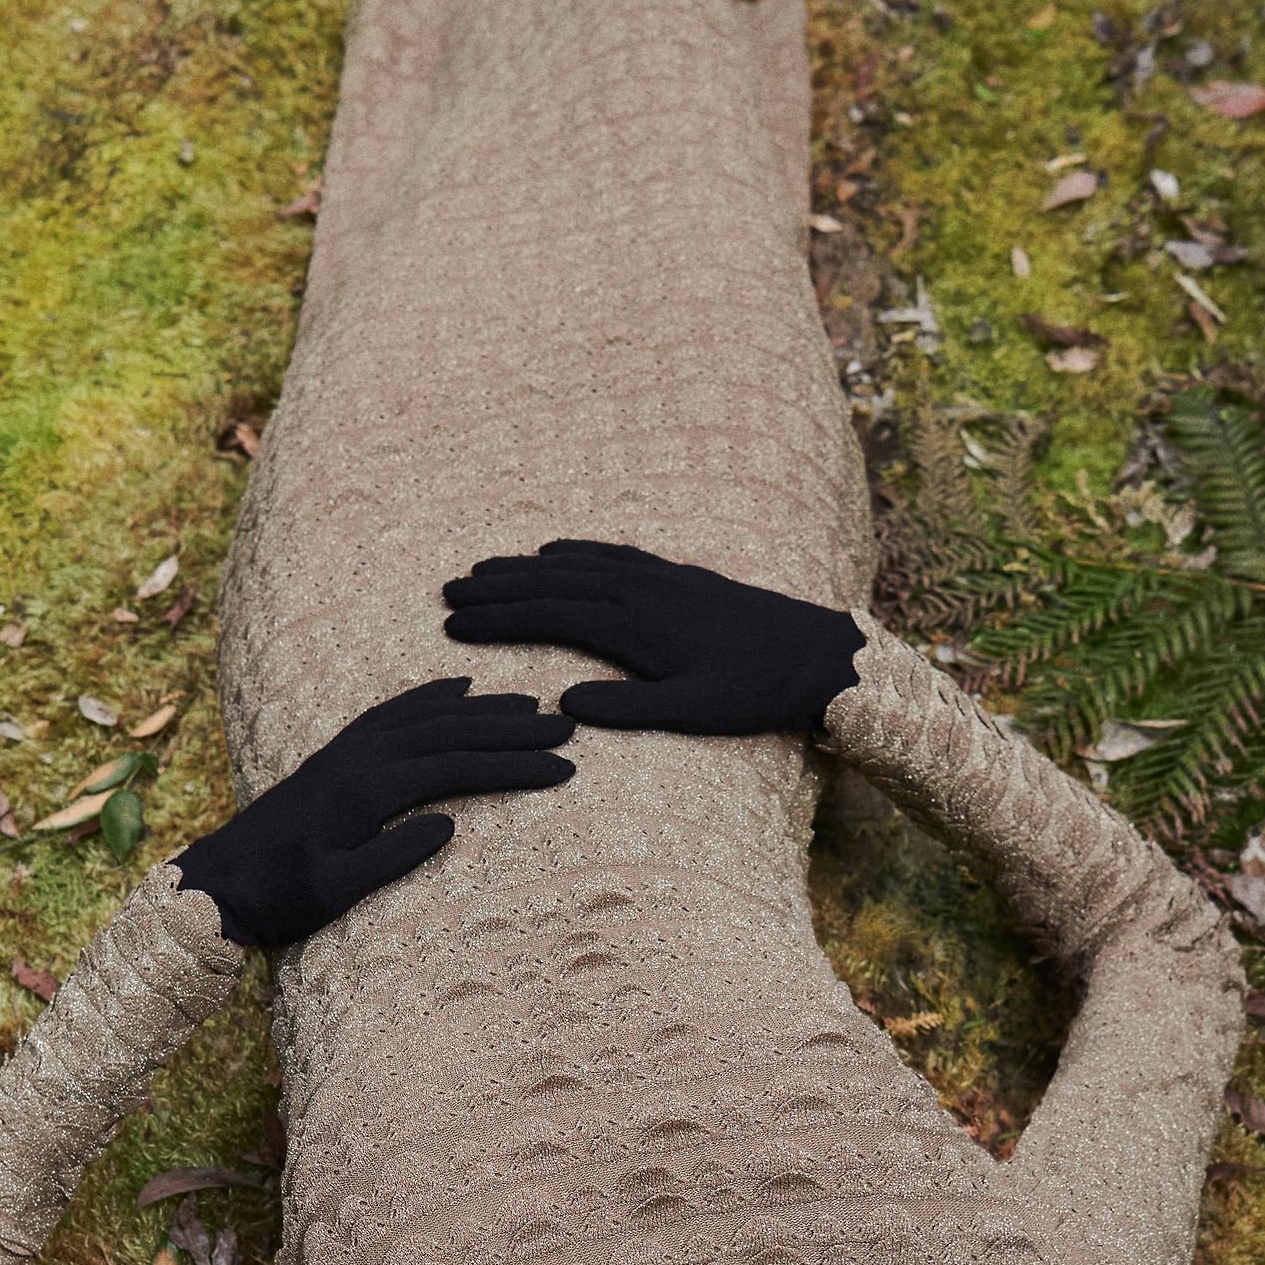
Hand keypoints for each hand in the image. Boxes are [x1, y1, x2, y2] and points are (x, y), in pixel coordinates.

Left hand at [175, 680, 575, 947]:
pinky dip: (430, 696)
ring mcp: (347, 749)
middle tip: (565, 727)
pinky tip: (458, 688)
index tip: (562, 768)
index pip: (456, 767)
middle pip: (450, 730)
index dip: (513, 766)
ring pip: (426, 715)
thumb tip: (449, 825)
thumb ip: (392, 858)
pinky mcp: (337, 753)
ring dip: (480, 708)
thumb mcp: (335, 891)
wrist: (217, 882)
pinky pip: (393, 710)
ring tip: (531, 707)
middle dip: (511, 729)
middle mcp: (359, 757)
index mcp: (365, 790)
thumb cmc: (278, 896)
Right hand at [442, 540, 862, 735]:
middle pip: (551, 582)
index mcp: (634, 625)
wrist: (816, 653)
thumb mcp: (691, 712)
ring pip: (576, 564)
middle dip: (496, 588)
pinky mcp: (677, 574)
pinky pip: (612, 554)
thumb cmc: (755, 691)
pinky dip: (575, 551)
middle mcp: (639, 590)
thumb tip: (563, 706)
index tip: (452, 624)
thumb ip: (627, 709)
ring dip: (526, 567)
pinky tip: (555, 552)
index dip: (496, 619)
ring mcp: (658, 577)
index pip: (548, 616)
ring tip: (483, 571)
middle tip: (448, 592)